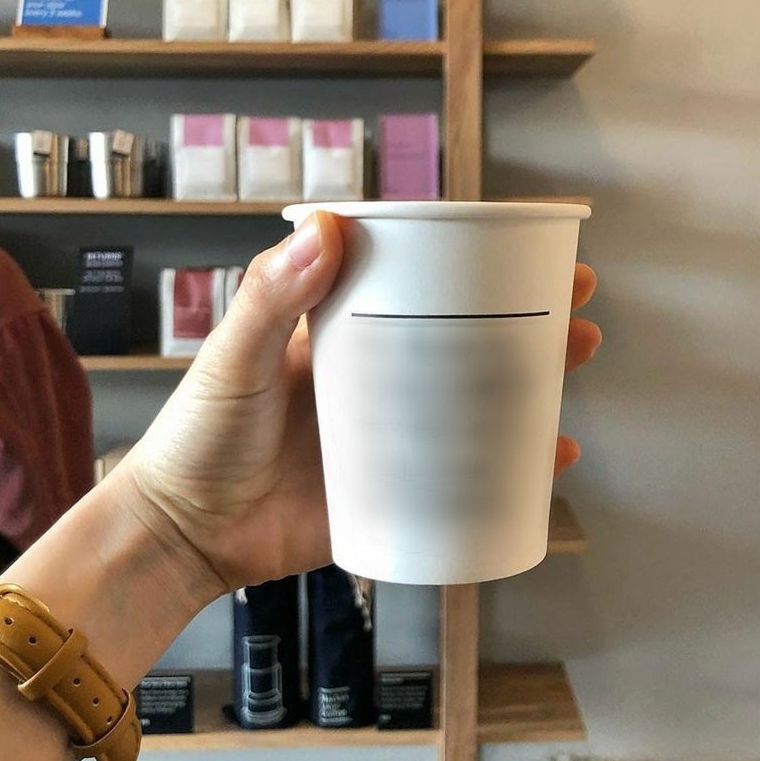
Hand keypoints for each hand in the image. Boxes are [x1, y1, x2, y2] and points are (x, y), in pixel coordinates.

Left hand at [127, 212, 601, 596]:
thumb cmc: (199, 436)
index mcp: (347, 337)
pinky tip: (549, 460)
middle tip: (573, 317)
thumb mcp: (234, 358)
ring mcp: (393, 439)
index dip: (476, 268)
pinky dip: (511, 469)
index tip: (526, 251)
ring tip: (571, 370)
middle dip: (526, 326)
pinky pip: (466, 477)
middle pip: (466, 344)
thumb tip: (326, 225)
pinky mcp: (397, 493)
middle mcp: (380, 381)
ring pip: (476, 406)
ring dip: (531, 388)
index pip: (422, 289)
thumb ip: (271, 297)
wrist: (185, 535)